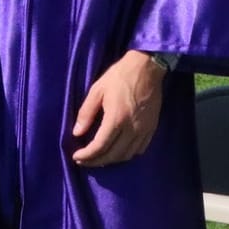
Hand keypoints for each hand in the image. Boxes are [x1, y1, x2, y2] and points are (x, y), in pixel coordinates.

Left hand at [71, 50, 165, 166]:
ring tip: (99, 157)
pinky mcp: (152, 128)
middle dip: (96, 161)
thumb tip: (77, 133)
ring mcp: (144, 130)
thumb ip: (86, 112)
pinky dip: (127, 154)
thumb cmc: (119, 76)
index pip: (100, 146)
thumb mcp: (97, 89)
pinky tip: (118, 151)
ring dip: (111, 160)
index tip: (76, 156)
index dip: (87, 155)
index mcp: (116, 118)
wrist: (147, 67)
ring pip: (127, 155)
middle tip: (84, 160)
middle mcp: (132, 128)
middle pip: (113, 155)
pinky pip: (139, 149)